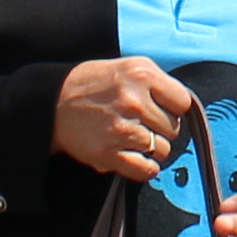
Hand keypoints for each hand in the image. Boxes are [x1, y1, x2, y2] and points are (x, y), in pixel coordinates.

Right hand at [55, 55, 196, 179]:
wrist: (53, 102)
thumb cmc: (94, 84)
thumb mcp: (128, 66)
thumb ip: (158, 82)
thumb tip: (183, 106)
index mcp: (142, 74)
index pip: (182, 102)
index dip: (173, 107)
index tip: (160, 108)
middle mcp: (134, 100)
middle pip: (173, 128)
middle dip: (160, 128)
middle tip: (141, 122)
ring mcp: (122, 129)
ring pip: (162, 150)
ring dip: (151, 148)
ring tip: (132, 137)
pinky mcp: (109, 153)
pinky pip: (146, 170)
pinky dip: (144, 168)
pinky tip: (134, 157)